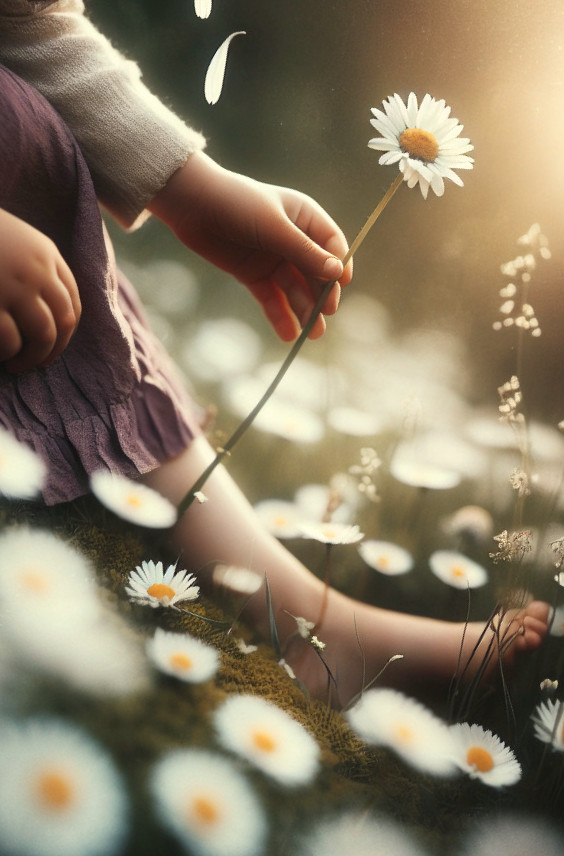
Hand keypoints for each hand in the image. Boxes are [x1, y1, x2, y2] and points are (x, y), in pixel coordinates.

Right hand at [0, 209, 80, 372]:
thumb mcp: (12, 237)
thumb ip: (32, 264)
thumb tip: (44, 307)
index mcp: (45, 253)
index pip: (72, 301)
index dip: (67, 330)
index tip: (55, 344)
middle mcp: (36, 270)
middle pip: (64, 321)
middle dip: (54, 349)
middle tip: (38, 363)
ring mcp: (13, 287)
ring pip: (43, 334)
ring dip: (33, 357)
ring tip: (17, 365)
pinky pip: (10, 340)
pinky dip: (7, 352)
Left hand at [148, 152, 351, 340]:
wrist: (190, 204)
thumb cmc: (237, 204)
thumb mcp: (274, 227)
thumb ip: (304, 252)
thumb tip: (336, 274)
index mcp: (305, 217)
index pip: (332, 245)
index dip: (338, 265)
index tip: (340, 285)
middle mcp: (293, 240)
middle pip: (315, 272)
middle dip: (321, 294)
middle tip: (325, 314)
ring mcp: (273, 259)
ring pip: (295, 289)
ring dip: (304, 310)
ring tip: (312, 334)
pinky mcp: (253, 275)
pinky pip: (271, 298)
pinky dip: (279, 316)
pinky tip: (288, 335)